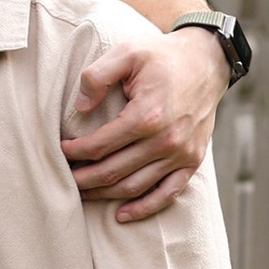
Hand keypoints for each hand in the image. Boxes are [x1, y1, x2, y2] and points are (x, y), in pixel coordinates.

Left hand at [63, 22, 227, 222]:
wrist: (207, 62)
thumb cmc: (162, 57)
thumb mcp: (127, 53)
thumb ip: (97, 76)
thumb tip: (80, 109)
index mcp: (147, 115)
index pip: (100, 145)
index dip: (75, 151)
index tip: (61, 149)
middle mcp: (165, 140)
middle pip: (113, 171)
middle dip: (83, 179)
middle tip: (64, 178)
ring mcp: (181, 154)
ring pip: (134, 187)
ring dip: (104, 195)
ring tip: (82, 193)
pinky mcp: (192, 161)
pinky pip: (167, 195)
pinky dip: (144, 209)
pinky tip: (121, 214)